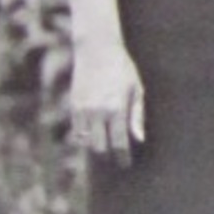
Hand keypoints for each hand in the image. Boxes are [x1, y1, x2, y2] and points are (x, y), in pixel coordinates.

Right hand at [69, 41, 144, 166]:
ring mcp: (83, 109)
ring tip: (105, 147)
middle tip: (116, 157)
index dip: (122, 157)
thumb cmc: (122, 68)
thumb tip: (140, 139)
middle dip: (108, 156)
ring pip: (86, 142)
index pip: (119, 143)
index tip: (126, 163)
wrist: (96, 49)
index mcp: (116, 108)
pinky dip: (84, 137)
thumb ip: (137, 116)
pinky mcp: (73, 105)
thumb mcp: (136, 89)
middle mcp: (98, 111)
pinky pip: (76, 131)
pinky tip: (94, 136)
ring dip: (96, 147)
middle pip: (100, 148)